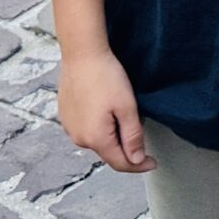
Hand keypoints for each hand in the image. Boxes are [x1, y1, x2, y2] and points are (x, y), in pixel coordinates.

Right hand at [57, 50, 152, 172]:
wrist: (82, 53)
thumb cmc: (105, 76)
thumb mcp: (127, 107)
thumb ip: (132, 137)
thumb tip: (136, 160)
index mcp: (96, 139)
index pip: (120, 163)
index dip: (139, 165)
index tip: (153, 162)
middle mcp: (79, 138)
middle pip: (108, 153)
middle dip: (125, 149)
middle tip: (140, 133)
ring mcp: (69, 127)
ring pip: (97, 141)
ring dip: (111, 136)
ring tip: (121, 117)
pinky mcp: (65, 116)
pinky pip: (86, 129)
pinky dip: (99, 126)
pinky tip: (105, 110)